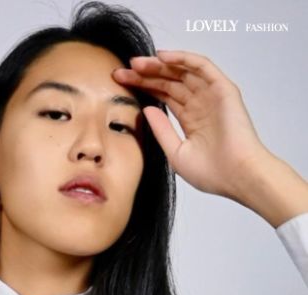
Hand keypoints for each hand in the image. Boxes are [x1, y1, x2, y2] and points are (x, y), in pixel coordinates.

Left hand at [112, 50, 269, 199]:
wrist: (236, 176)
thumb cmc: (211, 173)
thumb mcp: (175, 152)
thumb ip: (161, 130)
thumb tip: (146, 109)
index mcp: (190, 119)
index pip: (163, 95)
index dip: (142, 87)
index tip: (119, 85)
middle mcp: (200, 103)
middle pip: (169, 81)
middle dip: (146, 74)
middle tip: (122, 71)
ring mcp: (212, 95)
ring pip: (182, 72)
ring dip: (160, 65)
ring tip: (137, 63)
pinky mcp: (223, 89)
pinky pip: (201, 67)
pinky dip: (183, 59)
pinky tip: (162, 57)